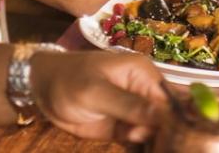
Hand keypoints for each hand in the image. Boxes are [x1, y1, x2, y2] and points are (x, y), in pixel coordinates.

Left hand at [31, 50, 165, 142]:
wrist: (43, 89)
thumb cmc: (68, 81)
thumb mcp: (96, 92)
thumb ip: (129, 105)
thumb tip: (164, 115)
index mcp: (142, 74)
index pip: (171, 102)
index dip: (174, 125)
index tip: (169, 144)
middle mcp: (144, 92)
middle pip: (168, 120)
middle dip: (166, 139)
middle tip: (143, 144)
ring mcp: (135, 111)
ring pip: (157, 134)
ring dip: (155, 146)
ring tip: (137, 145)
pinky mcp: (124, 128)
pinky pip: (142, 142)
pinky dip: (143, 150)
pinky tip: (140, 152)